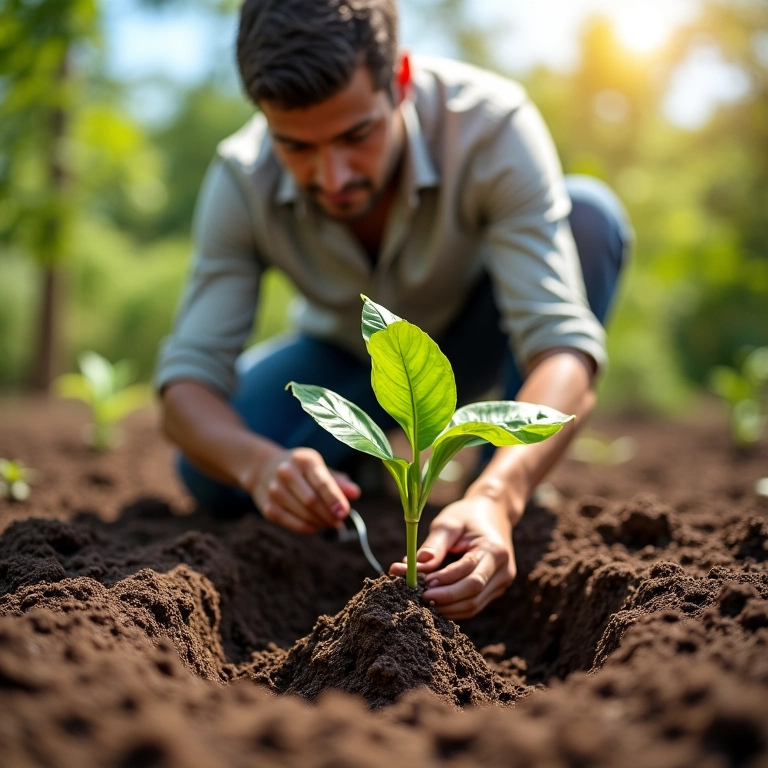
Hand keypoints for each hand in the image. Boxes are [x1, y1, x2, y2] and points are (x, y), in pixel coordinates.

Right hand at [247, 447, 359, 534]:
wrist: (263, 468)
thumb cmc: (300, 469)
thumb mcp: (318, 468)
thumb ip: (337, 481)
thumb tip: (356, 493)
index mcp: (304, 460)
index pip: (322, 482)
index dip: (334, 499)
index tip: (344, 512)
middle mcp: (286, 472)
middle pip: (312, 501)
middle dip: (329, 515)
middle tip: (339, 521)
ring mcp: (274, 490)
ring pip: (303, 514)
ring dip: (320, 523)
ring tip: (329, 523)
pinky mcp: (268, 508)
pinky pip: (293, 524)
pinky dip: (308, 528)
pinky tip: (316, 526)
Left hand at [389, 496, 515, 619]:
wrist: (492, 513)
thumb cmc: (467, 516)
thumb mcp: (449, 523)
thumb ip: (433, 545)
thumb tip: (411, 565)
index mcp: (495, 550)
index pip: (470, 574)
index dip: (446, 581)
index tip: (423, 583)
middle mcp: (503, 569)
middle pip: (473, 594)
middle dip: (446, 599)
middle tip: (421, 597)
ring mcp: (502, 582)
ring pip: (474, 605)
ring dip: (448, 607)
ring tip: (426, 601)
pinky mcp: (495, 589)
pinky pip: (474, 604)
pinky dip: (455, 606)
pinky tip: (437, 602)